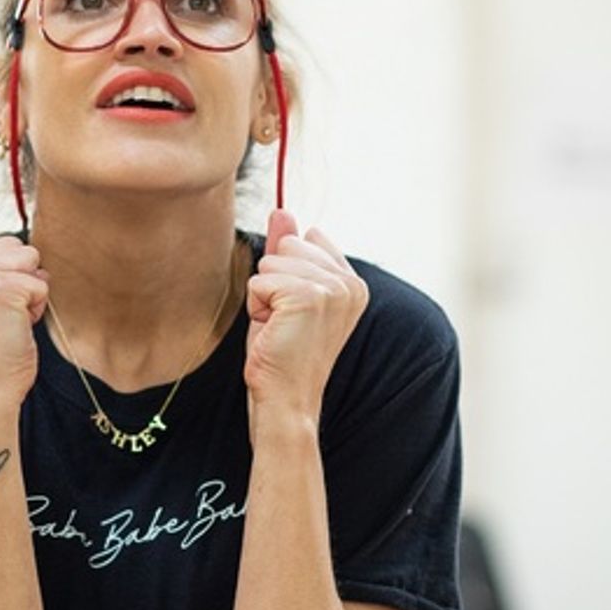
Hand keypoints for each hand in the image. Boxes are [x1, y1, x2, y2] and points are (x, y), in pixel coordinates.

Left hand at [244, 210, 366, 426]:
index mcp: (353, 282)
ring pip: (273, 261)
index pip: (309, 239)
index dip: (288, 272)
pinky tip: (273, 332)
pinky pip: (260, 279)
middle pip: (289, 245)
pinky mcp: (309, 296)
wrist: (285, 399)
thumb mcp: (284, 295)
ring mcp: (332, 288)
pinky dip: (257, 306)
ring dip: (264, 296)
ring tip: (279, 328)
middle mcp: (350, 283)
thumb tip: (282, 211)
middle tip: (284, 322)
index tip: (296, 311)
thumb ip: (288, 251)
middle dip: (274, 281)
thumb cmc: (282, 354)